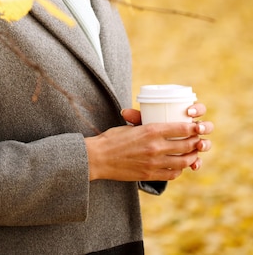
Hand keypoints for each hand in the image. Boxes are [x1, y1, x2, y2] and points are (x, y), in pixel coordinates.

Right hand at [85, 103, 212, 181]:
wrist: (99, 158)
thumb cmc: (112, 139)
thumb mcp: (130, 126)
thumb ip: (146, 125)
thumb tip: (158, 123)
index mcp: (151, 130)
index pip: (181, 128)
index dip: (193, 128)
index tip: (197, 126)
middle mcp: (155, 147)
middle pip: (186, 145)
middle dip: (196, 142)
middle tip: (198, 140)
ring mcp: (154, 162)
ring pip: (182, 161)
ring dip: (191, 157)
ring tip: (193, 154)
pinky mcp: (150, 174)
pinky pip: (172, 174)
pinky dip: (179, 169)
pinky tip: (178, 166)